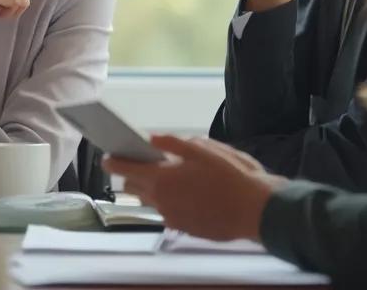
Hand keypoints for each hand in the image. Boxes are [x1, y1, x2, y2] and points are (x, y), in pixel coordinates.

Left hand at [102, 135, 281, 241]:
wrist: (258, 211)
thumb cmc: (233, 177)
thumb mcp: (204, 150)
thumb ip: (174, 144)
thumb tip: (153, 139)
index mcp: (161, 179)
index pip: (124, 170)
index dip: (113, 162)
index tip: (108, 157)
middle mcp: (161, 201)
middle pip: (133, 188)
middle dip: (133, 176)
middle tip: (145, 164)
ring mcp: (172, 218)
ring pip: (151, 201)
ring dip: (153, 189)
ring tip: (173, 178)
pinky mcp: (184, 228)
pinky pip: (168, 212)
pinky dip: (171, 201)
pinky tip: (190, 194)